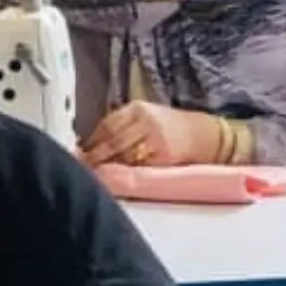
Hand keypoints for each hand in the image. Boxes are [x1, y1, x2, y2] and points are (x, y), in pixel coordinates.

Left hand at [80, 101, 219, 168]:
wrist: (205, 135)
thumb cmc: (172, 127)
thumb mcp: (147, 115)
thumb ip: (122, 124)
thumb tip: (90, 143)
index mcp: (138, 108)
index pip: (107, 125)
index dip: (91, 141)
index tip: (80, 151)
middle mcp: (147, 121)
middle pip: (112, 142)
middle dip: (95, 156)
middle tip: (82, 166)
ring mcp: (156, 139)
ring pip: (123, 156)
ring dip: (108, 166)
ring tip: (96, 174)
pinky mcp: (164, 156)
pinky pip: (139, 167)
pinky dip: (126, 172)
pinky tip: (118, 176)